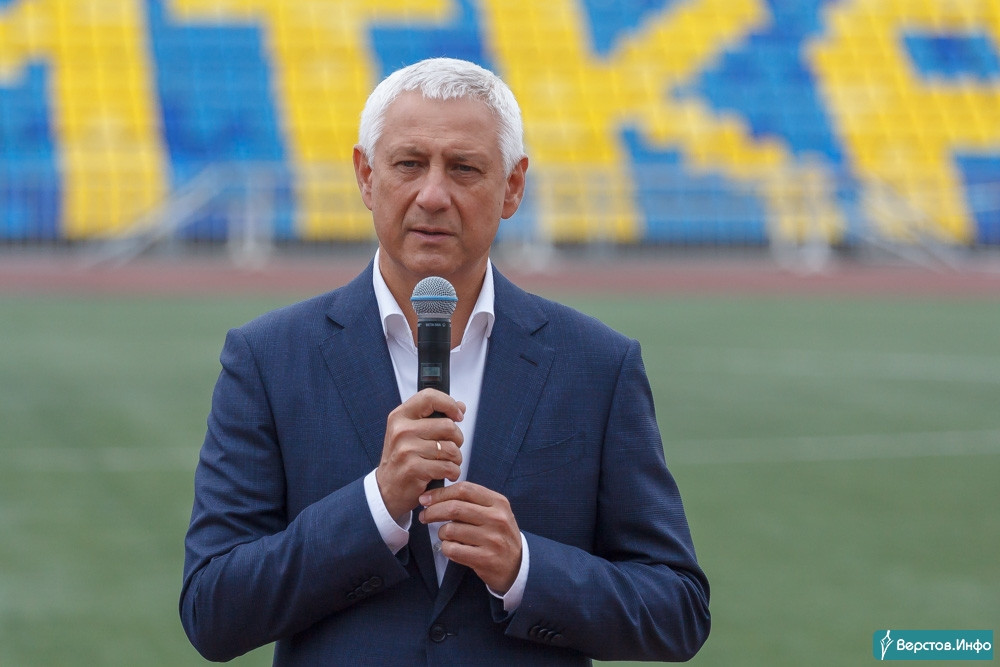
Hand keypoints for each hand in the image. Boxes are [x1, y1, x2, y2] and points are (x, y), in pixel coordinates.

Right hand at [376, 389, 464, 519]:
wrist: (387, 489)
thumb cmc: (403, 458)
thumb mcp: (412, 432)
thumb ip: (435, 417)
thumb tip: (461, 406)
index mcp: (400, 416)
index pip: (429, 397)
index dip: (449, 404)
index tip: (458, 416)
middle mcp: (401, 430)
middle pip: (448, 426)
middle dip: (457, 440)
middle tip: (450, 449)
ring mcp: (406, 449)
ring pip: (451, 448)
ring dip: (456, 459)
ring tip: (446, 463)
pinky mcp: (413, 468)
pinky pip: (448, 467)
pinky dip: (453, 472)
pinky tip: (445, 474)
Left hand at [418, 482, 521, 593]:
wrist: (517, 565)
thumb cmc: (498, 535)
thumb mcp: (495, 512)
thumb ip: (472, 501)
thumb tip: (436, 495)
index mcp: (498, 502)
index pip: (464, 489)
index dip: (441, 493)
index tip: (426, 498)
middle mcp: (497, 518)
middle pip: (454, 508)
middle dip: (432, 511)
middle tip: (424, 516)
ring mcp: (492, 539)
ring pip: (450, 530)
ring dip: (441, 533)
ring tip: (446, 536)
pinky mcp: (485, 558)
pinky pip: (452, 549)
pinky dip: (446, 548)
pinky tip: (452, 548)